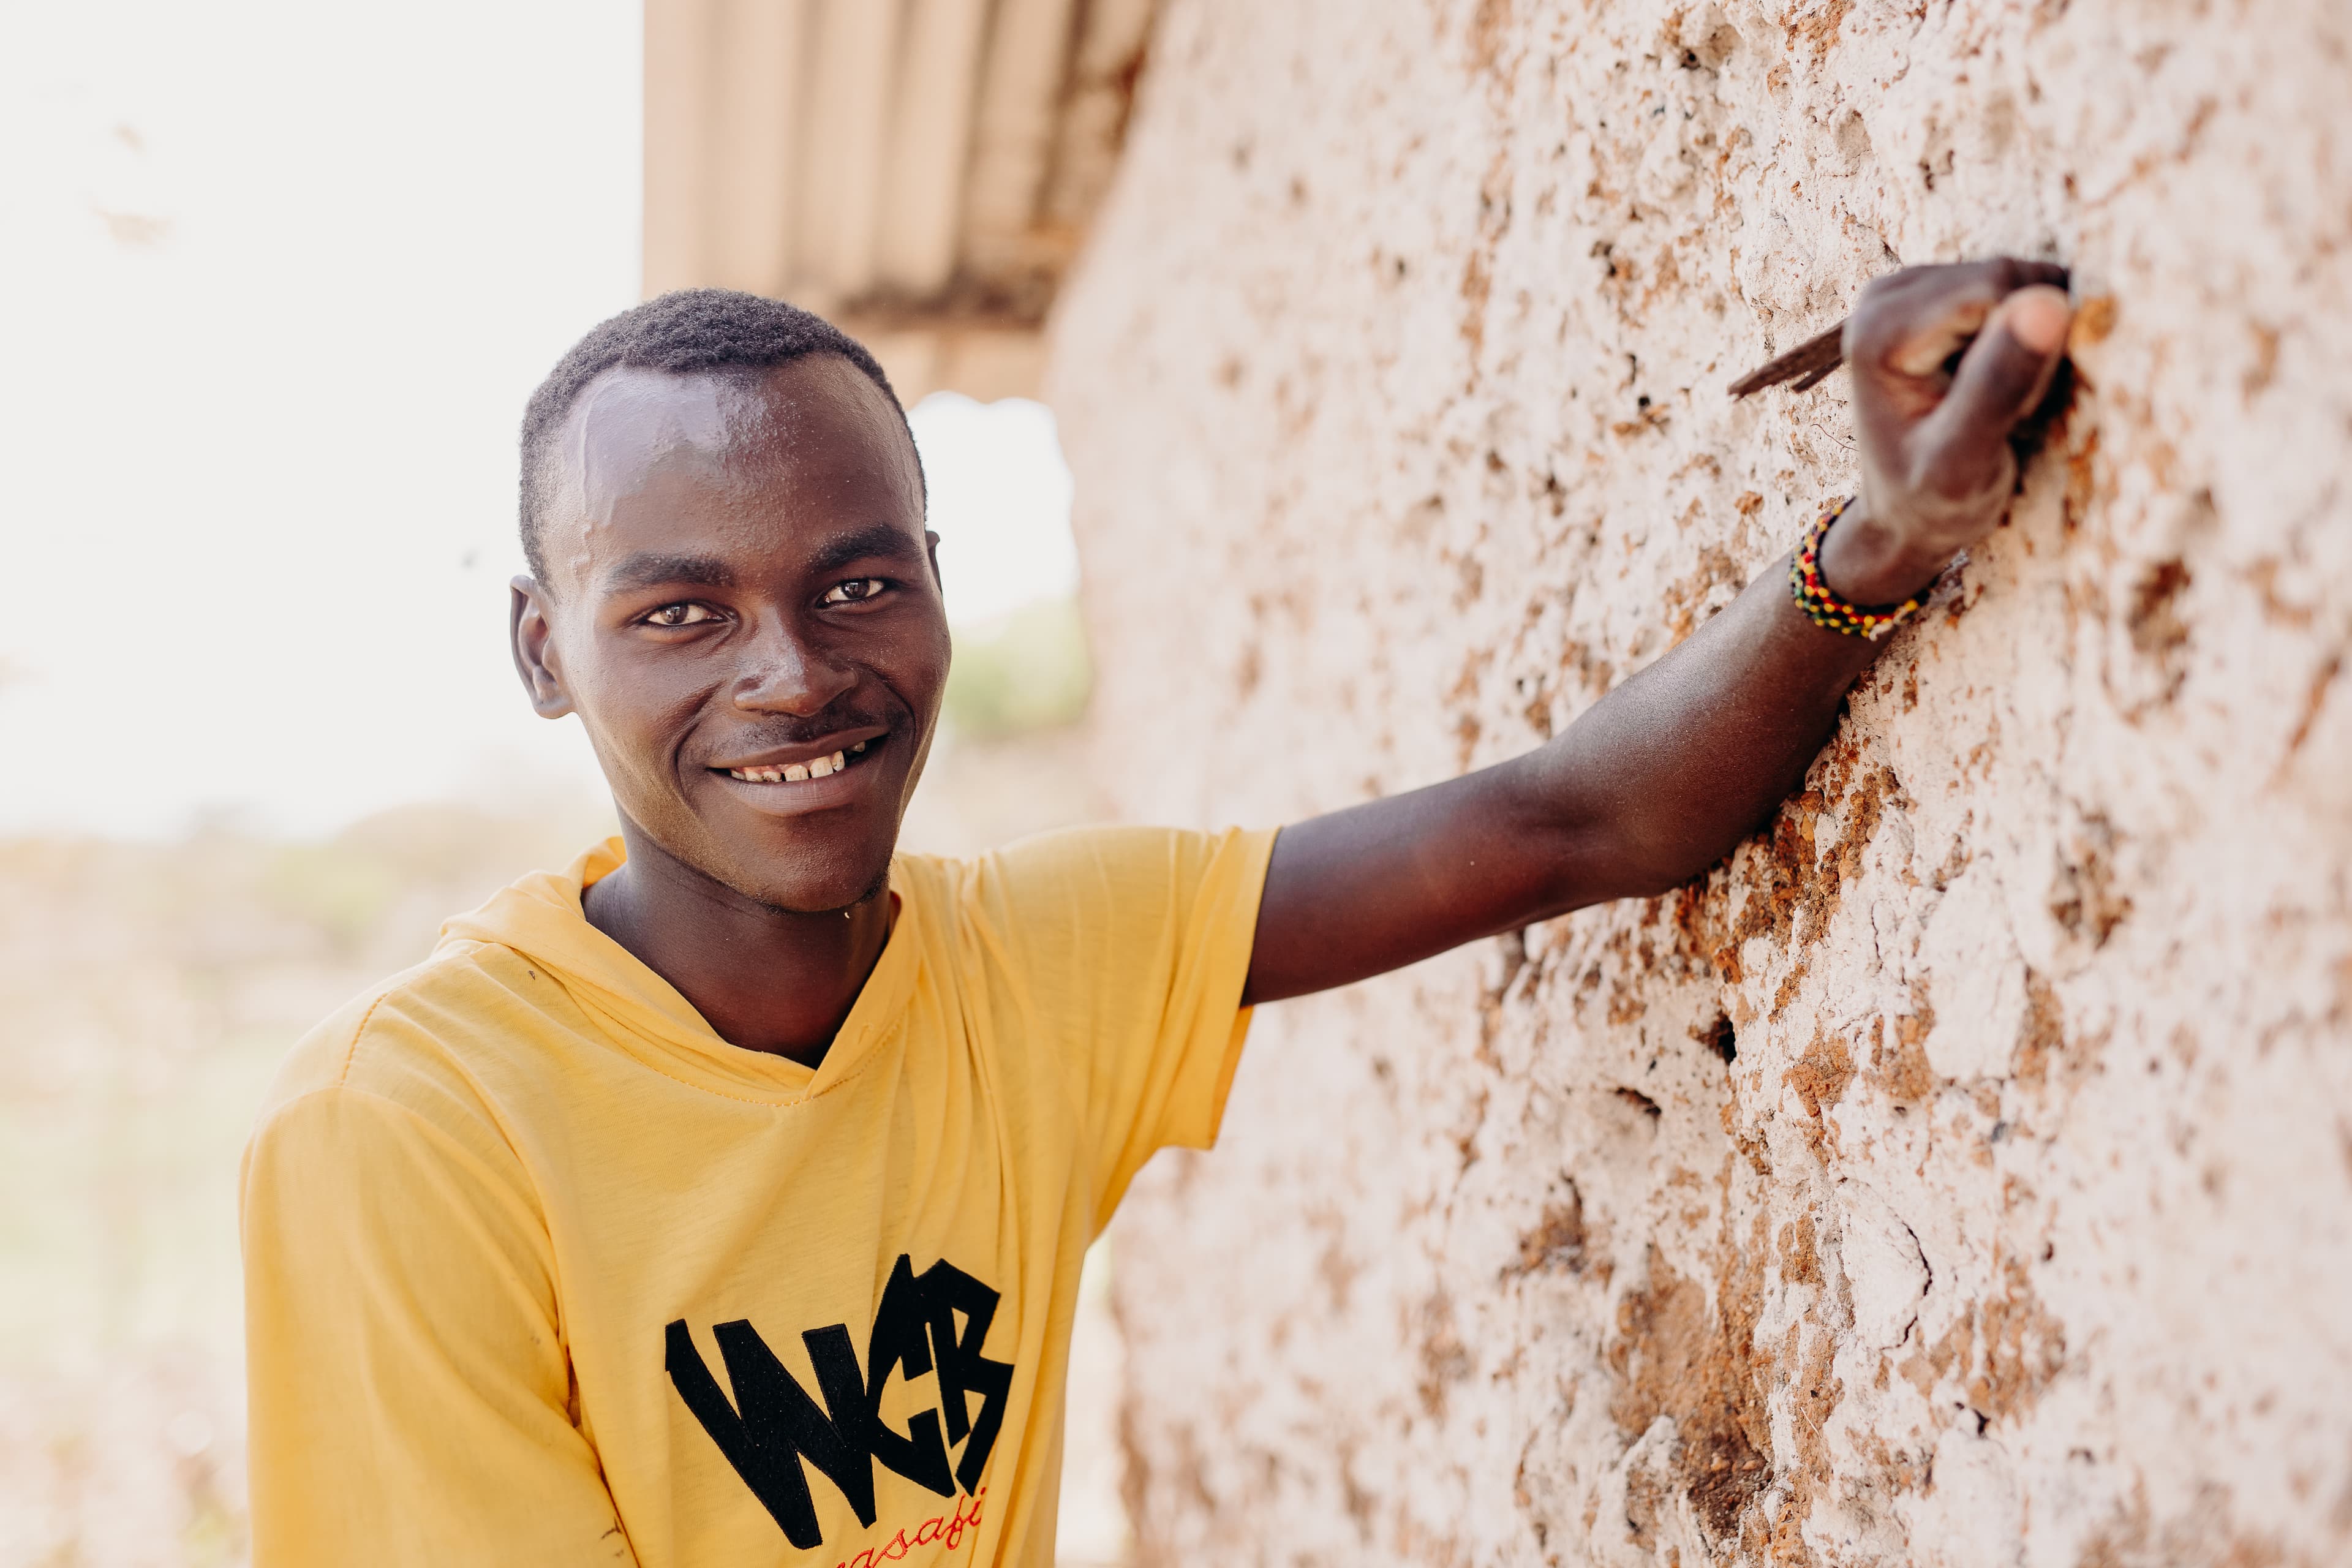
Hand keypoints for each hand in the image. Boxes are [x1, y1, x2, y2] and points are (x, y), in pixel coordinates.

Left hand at [1821, 259, 2073, 604]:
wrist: (1908, 515)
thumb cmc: (1933, 501)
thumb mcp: (1966, 461)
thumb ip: (1998, 385)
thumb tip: (2046, 303)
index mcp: (1879, 329)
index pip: (1998, 289)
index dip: (2031, 345)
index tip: (2011, 408)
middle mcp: (1885, 296)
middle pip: (2010, 278)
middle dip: (2034, 339)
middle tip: (2011, 408)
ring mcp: (1909, 289)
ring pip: (2021, 281)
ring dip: (2035, 338)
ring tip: (2004, 399)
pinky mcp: (1939, 292)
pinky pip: (2018, 290)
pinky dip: (2029, 333)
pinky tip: (2003, 379)